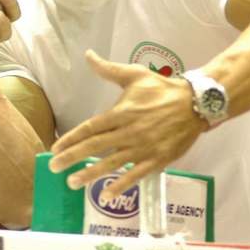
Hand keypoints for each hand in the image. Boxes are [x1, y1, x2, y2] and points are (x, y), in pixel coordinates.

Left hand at [48, 50, 206, 200]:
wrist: (195, 103)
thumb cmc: (161, 88)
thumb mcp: (134, 74)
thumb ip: (108, 69)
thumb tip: (88, 54)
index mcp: (120, 112)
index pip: (90, 128)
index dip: (71, 139)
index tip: (55, 148)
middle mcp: (128, 132)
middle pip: (95, 147)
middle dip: (72, 158)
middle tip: (54, 167)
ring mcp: (143, 147)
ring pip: (112, 164)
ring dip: (91, 175)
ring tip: (72, 183)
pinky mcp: (157, 160)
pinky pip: (135, 175)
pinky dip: (120, 185)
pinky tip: (105, 195)